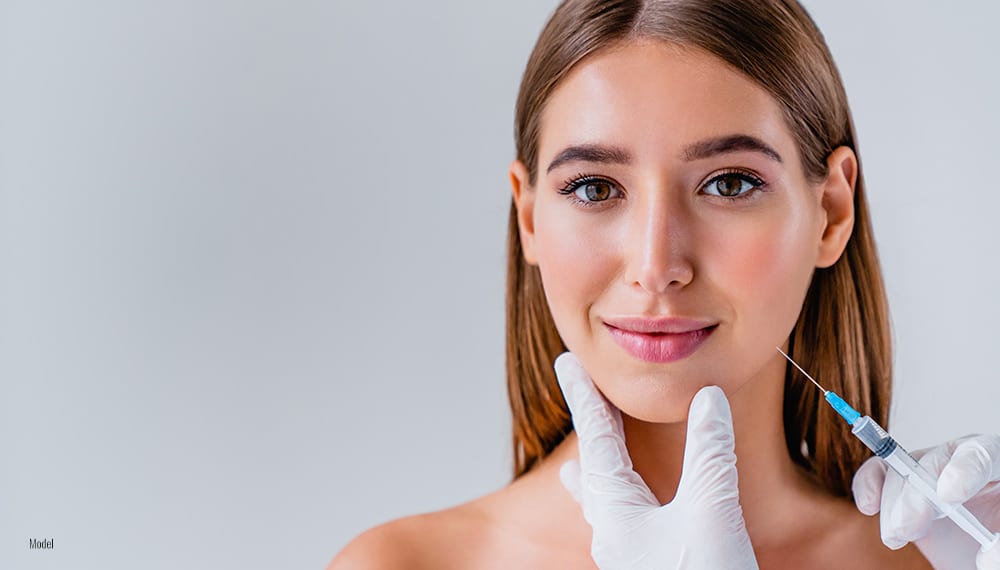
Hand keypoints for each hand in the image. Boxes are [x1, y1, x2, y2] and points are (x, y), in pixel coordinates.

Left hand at [554, 352, 757, 569]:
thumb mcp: (712, 513)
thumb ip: (710, 453)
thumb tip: (708, 398)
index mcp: (618, 513)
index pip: (596, 438)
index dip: (585, 395)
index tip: (566, 363)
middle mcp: (615, 533)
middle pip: (594, 468)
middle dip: (589, 430)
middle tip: (577, 398)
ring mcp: (630, 555)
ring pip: (605, 502)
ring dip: (598, 472)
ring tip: (578, 464)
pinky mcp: (649, 568)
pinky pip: (626, 525)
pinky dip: (623, 503)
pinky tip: (630, 512)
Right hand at [852, 434, 999, 568]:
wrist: (980, 556)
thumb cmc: (998, 542)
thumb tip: (987, 557)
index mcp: (998, 469)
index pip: (983, 454)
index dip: (965, 469)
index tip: (949, 496)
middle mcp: (963, 466)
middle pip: (935, 461)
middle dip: (917, 492)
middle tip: (908, 524)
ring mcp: (932, 475)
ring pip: (903, 471)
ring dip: (894, 503)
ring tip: (898, 535)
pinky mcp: (906, 489)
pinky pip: (880, 472)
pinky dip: (868, 485)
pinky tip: (869, 506)